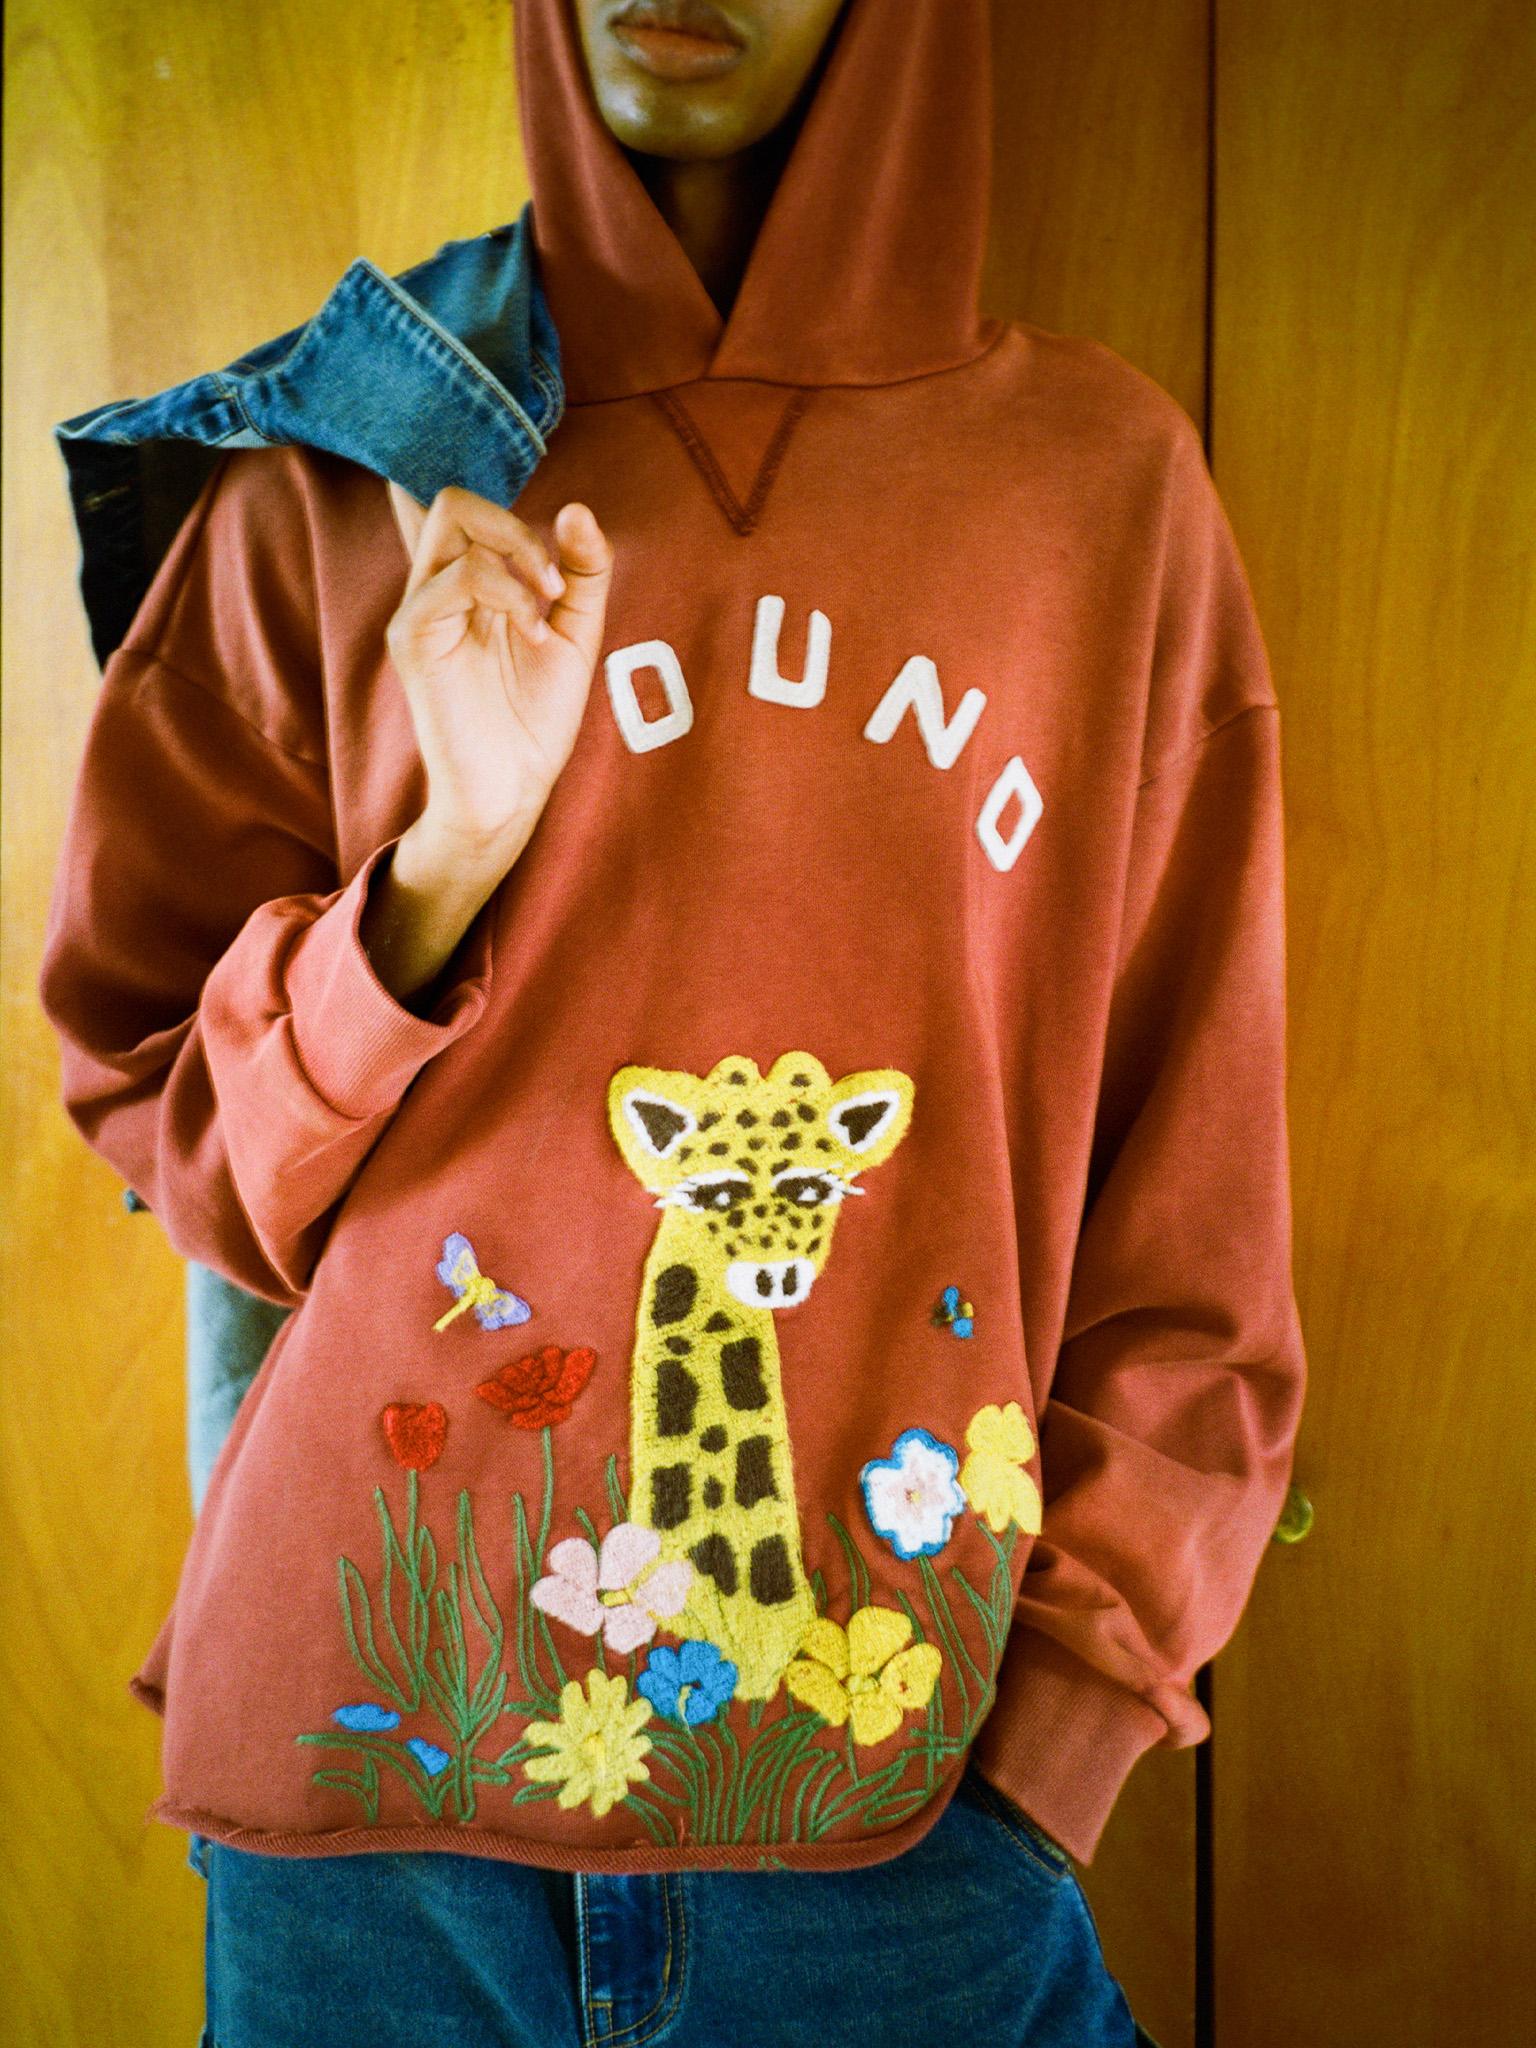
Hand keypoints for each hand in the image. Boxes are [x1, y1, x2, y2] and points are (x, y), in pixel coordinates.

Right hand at [384, 481, 613, 861]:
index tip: (549, 549)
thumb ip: (584, 572)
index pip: (460, 512)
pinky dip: (508, 594)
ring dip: (519, 549)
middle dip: (517, 525)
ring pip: (450, 516)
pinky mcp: (412, 634)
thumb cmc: (536, 719)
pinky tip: (534, 634)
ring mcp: (419, 607)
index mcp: (470, 584)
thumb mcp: (578, 633)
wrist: (513, 788)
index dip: (496, 500)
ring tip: (550, 607)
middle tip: (554, 583)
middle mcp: (437, 587)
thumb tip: (576, 510)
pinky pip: (456, 576)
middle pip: (454, 499)